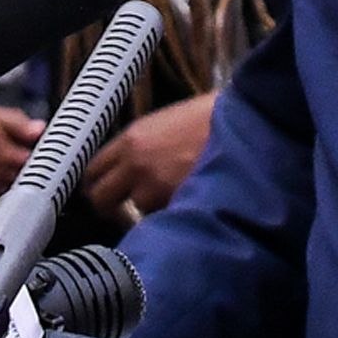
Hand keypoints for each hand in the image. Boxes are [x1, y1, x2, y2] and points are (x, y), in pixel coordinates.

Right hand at [0, 103, 42, 203]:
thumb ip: (21, 125)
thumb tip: (39, 130)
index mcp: (8, 157)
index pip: (35, 164)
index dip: (38, 158)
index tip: (39, 154)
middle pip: (22, 181)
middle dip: (24, 172)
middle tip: (21, 162)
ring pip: (7, 193)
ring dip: (10, 185)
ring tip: (5, 172)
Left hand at [84, 93, 215, 222]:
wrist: (246, 123)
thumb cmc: (214, 118)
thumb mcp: (168, 122)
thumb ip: (142, 146)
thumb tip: (130, 167)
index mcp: (131, 139)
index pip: (91, 170)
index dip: (98, 184)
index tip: (108, 193)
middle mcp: (135, 164)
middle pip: (100, 199)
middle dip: (111, 208)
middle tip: (125, 212)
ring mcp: (155, 188)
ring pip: (136, 212)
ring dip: (149, 212)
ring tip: (172, 199)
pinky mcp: (177, 204)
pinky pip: (164, 219)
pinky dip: (173, 216)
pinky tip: (189, 202)